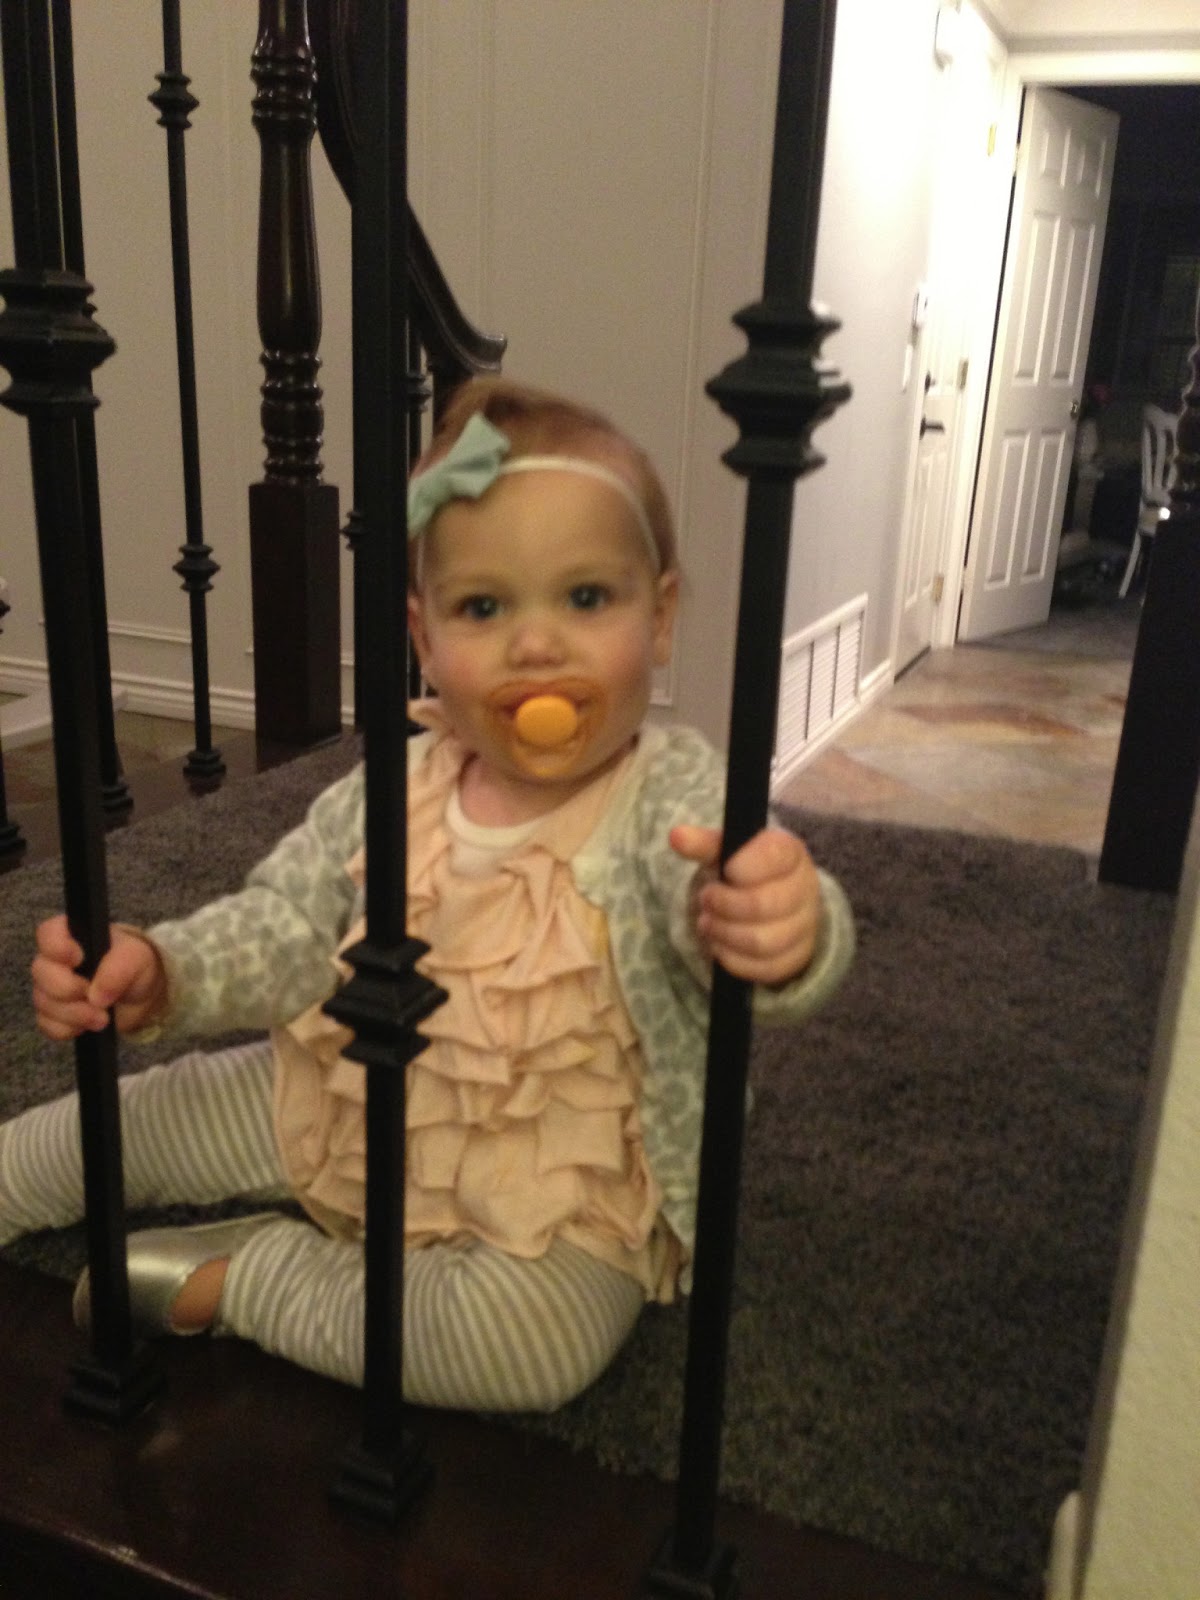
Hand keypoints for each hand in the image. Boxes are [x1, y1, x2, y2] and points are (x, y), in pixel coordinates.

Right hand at [32, 915, 167, 1041]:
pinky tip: (88, 1026)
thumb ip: (119, 968)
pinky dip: (69, 1029)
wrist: (140, 996)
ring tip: (103, 1018)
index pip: (48, 933)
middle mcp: (55, 960)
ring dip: (73, 1014)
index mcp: (73, 935)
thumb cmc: (135, 965)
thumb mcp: (137, 958)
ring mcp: (51, 988)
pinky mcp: (53, 1014)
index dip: (56, 947)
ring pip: (43, 1002)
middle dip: (68, 989)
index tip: (78, 959)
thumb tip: (96, 996)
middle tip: (96, 998)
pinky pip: (47, 1025)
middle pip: (41, 971)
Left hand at [669, 824, 820, 986]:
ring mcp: (804, 927)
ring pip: (762, 942)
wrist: (776, 904)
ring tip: (708, 922)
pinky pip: (763, 968)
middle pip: (764, 904)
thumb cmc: (747, 872)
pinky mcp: (796, 958)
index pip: (776, 855)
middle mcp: (805, 889)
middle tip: (706, 899)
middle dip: (724, 904)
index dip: (745, 866)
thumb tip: (676, 836)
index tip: (726, 870)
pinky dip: (732, 958)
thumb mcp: (726, 852)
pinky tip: (719, 944)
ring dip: (724, 933)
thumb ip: (704, 844)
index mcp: (790, 853)